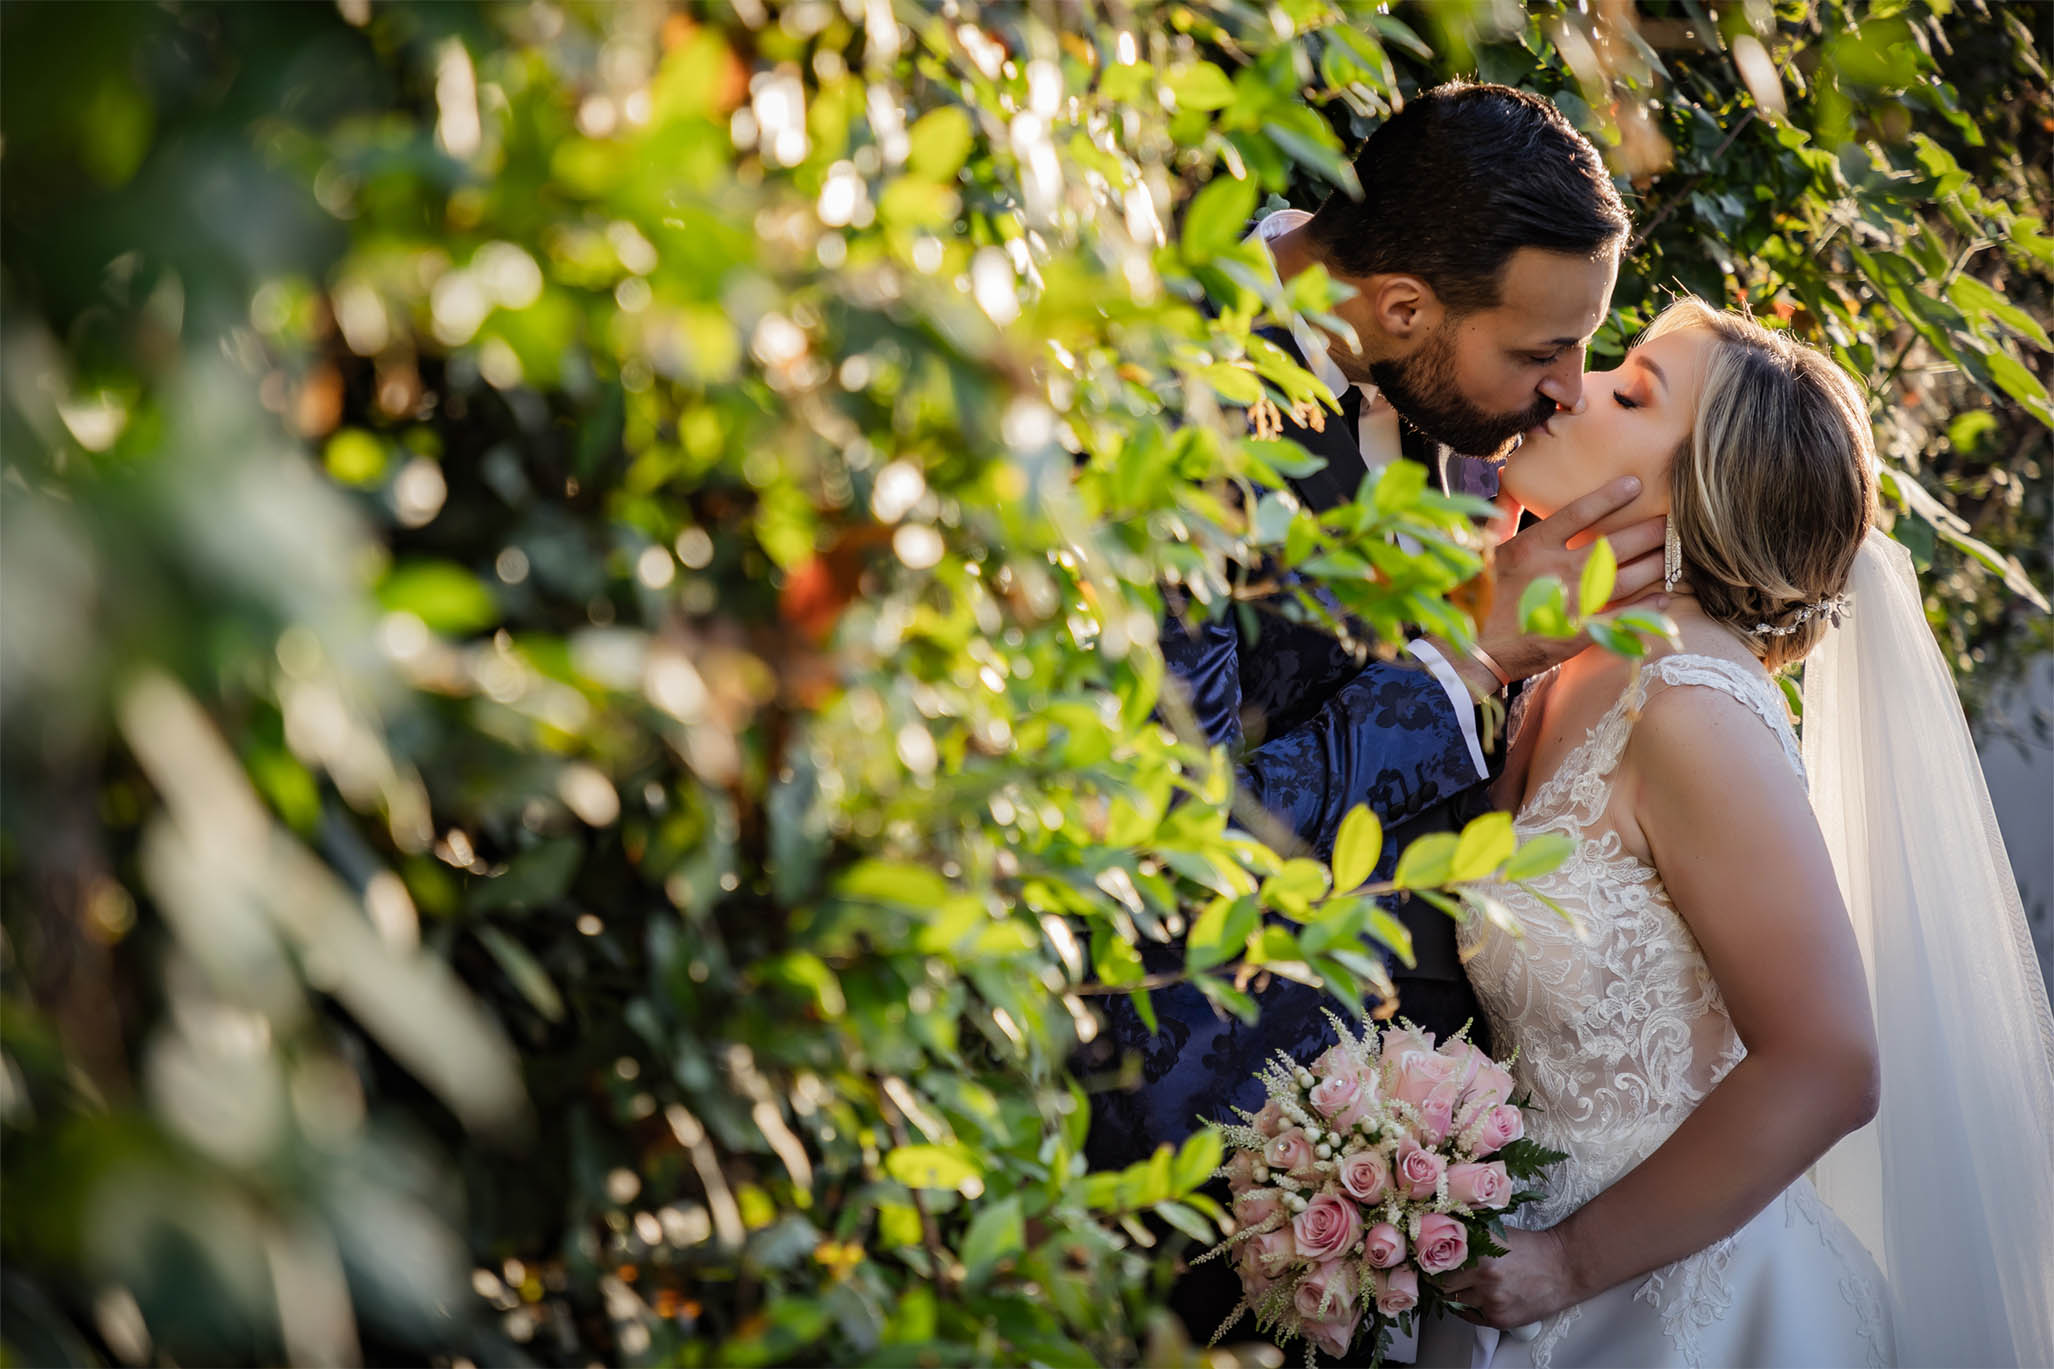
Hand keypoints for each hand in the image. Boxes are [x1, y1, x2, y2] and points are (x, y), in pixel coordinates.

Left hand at [1434, 1225, 1583, 1328]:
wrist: (1563, 1267)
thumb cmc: (1530, 1248)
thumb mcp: (1494, 1233)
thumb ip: (1467, 1234)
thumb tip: (1437, 1230)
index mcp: (1479, 1252)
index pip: (1435, 1263)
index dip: (1427, 1262)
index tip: (1424, 1261)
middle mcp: (1484, 1277)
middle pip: (1440, 1285)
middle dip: (1437, 1279)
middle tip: (1436, 1274)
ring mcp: (1491, 1301)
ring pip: (1454, 1301)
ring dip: (1454, 1293)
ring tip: (1462, 1283)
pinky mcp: (1499, 1319)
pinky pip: (1469, 1316)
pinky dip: (1469, 1307)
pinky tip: (1476, 1295)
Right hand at [1447, 476, 1669, 693]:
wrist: (1472, 651)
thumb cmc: (1475, 599)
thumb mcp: (1483, 550)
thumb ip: (1503, 514)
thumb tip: (1507, 475)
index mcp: (1533, 546)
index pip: (1579, 513)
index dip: (1610, 497)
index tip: (1636, 485)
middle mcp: (1558, 569)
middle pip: (1616, 544)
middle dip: (1649, 532)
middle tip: (1671, 523)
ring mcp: (1572, 601)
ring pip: (1628, 577)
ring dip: (1655, 566)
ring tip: (1673, 556)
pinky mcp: (1581, 632)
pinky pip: (1624, 616)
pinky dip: (1647, 607)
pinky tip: (1664, 598)